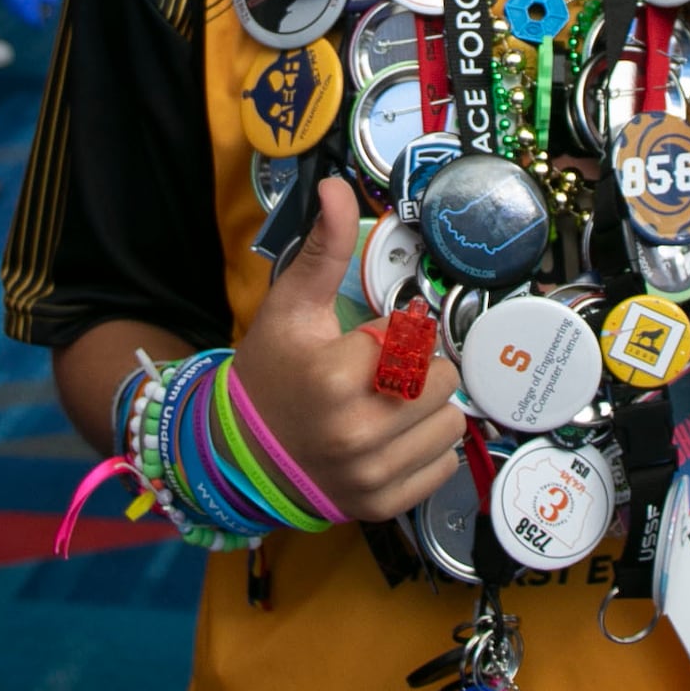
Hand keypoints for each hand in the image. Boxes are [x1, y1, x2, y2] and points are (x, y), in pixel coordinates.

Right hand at [229, 178, 465, 521]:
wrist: (239, 454)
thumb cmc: (271, 372)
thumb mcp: (291, 306)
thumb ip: (323, 248)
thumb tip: (336, 186)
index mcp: (334, 377)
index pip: (413, 339)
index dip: (395, 335)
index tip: (368, 344)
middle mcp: (355, 432)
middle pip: (443, 382)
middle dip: (420, 371)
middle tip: (384, 375)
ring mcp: (369, 475)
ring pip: (450, 424)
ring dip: (428, 410)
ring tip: (389, 406)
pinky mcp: (381, 505)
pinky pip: (442, 466)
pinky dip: (425, 450)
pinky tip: (391, 438)